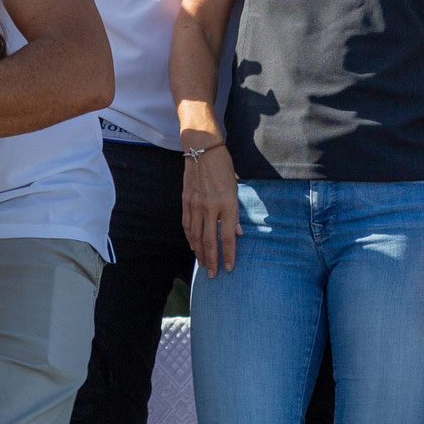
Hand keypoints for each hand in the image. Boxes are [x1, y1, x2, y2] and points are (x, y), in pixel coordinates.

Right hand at [182, 143, 240, 277]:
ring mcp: (196, 204)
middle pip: (210, 240)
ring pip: (196, 236)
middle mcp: (211, 207)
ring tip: (203, 264)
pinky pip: (187, 224)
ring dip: (199, 252)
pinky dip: (189, 238)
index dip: (229, 255)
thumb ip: (235, 213)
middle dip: (212, 260)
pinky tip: (192, 246)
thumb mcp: (235, 188)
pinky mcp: (186, 200)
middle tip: (214, 275)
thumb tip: (237, 232)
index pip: (228, 237)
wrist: (202, 148)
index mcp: (227, 204)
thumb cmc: (223, 167)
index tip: (229, 268)